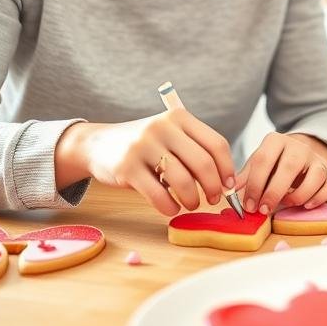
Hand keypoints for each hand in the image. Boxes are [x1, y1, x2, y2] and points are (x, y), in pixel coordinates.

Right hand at [54, 109, 235, 216]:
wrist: (97, 144)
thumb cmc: (144, 144)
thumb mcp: (169, 134)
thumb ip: (194, 149)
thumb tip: (226, 182)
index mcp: (179, 117)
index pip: (216, 143)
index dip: (227, 168)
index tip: (229, 185)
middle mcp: (162, 127)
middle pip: (203, 163)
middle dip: (214, 187)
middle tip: (214, 199)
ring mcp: (143, 146)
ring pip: (183, 181)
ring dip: (192, 200)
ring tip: (191, 204)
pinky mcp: (127, 168)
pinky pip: (158, 195)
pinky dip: (170, 207)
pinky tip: (171, 208)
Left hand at [236, 133, 326, 214]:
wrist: (300, 154)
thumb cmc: (274, 163)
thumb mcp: (258, 164)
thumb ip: (246, 177)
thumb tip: (230, 192)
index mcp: (276, 141)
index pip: (264, 159)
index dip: (255, 184)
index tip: (248, 205)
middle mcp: (299, 147)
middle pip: (290, 167)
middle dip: (274, 192)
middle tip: (263, 210)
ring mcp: (317, 159)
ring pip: (315, 175)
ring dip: (298, 195)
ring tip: (285, 204)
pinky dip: (319, 198)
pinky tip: (305, 205)